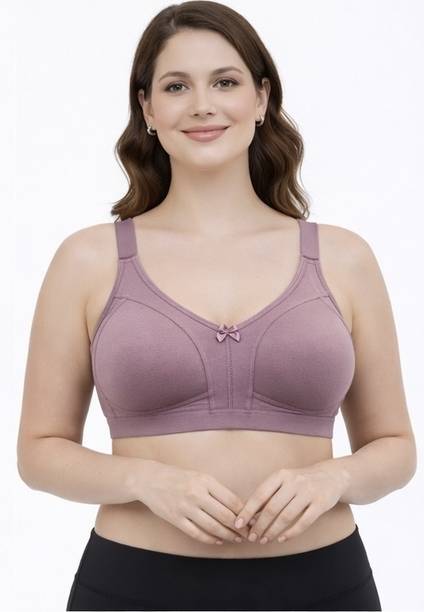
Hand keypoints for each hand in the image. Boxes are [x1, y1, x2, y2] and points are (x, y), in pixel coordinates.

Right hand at [131, 460, 253, 544]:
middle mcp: (196, 494)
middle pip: (225, 516)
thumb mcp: (199, 476)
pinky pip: (197, 533)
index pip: (231, 500)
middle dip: (240, 528)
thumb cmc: (178, 477)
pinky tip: (218, 540)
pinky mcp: (176, 519)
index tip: (253, 520)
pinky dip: (210, 539)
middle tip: (249, 534)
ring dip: (227, 535)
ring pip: (212, 527)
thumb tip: (238, 507)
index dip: (245, 513)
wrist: (150, 480)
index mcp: (205, 481)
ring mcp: (185, 508)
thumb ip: (217, 490)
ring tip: (236, 538)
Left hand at [234, 461, 349, 543]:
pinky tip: (281, 539)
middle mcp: (294, 482)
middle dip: (259, 525)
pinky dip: (291, 533)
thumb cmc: (300, 481)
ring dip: (273, 531)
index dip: (248, 510)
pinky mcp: (321, 503)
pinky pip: (304, 522)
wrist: (331, 476)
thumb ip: (269, 495)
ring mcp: (308, 492)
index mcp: (281, 475)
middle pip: (272, 508)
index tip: (238, 524)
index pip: (260, 494)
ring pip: (286, 516)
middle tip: (252, 538)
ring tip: (264, 540)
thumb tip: (249, 516)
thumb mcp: (283, 481)